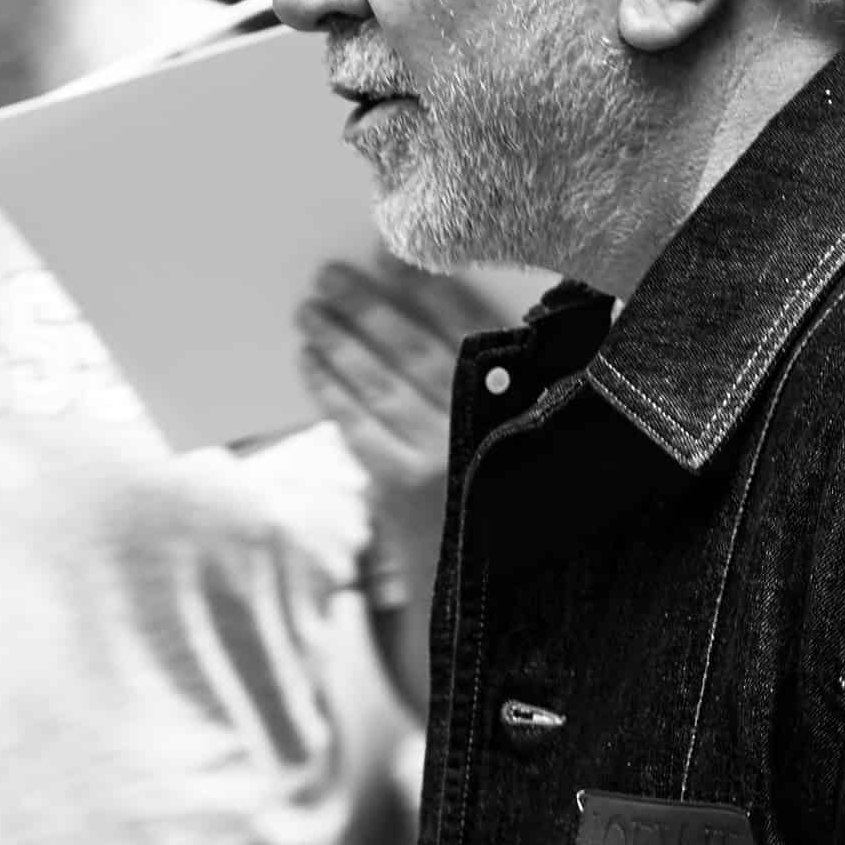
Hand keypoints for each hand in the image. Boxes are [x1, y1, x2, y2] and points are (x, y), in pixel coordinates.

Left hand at [297, 254, 506, 715]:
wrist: (502, 588)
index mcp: (525, 404)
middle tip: (329, 274)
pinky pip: (359, 430)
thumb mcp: (535, 431)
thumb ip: (508, 371)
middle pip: (415, 353)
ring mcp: (442, 463)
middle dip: (368, 309)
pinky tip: (309, 362)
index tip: (391, 256)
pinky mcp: (405, 494)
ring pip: (380, 388)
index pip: (472, 332)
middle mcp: (485, 430)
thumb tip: (436, 296)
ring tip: (310, 310)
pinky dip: (331, 392)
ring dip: (340, 343)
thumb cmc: (510, 489)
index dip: (428, 290)